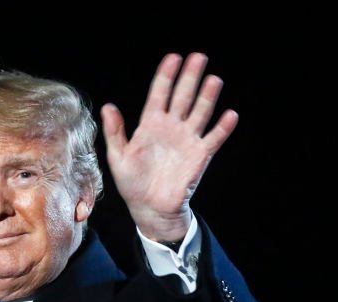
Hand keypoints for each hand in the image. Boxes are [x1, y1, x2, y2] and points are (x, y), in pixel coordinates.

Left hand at [101, 52, 237, 241]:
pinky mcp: (200, 155)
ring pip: (200, 112)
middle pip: (183, 97)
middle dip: (190, 77)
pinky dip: (222, 127)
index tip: (173, 58)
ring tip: (213, 80)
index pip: (159, 95)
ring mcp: (187, 139)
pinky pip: (214, 138)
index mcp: (150, 125)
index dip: (166, 77)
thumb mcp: (118, 157)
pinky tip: (229, 115)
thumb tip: (108, 107)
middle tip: (198, 57)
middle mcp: (171, 128)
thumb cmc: (132, 183)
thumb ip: (115, 132)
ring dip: (207, 97)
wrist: (150, 208)